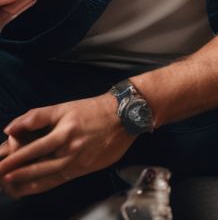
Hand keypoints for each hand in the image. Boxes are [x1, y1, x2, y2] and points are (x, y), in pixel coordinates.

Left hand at [0, 95, 134, 198]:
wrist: (126, 116)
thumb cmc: (93, 110)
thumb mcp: (63, 107)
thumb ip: (35, 117)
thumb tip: (10, 129)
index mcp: (64, 132)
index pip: (32, 150)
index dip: (14, 160)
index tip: (0, 166)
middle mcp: (72, 150)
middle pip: (38, 168)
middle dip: (15, 175)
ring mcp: (80, 162)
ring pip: (48, 178)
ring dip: (25, 184)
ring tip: (9, 187)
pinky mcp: (87, 169)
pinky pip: (60, 181)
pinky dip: (42, 186)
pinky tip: (30, 188)